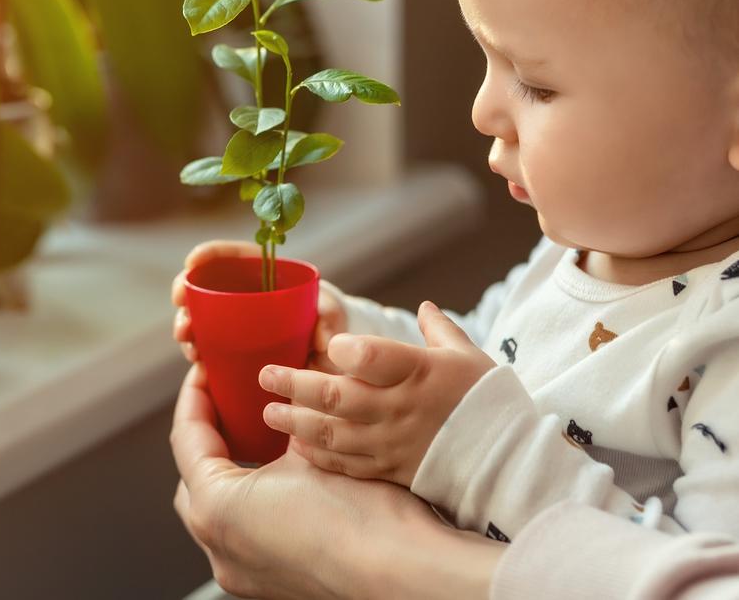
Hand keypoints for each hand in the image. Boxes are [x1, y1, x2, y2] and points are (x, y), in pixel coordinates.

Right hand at [170, 239, 347, 371]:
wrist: (331, 351)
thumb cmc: (330, 321)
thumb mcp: (332, 313)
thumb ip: (330, 318)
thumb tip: (323, 338)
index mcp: (265, 273)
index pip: (232, 256)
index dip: (209, 254)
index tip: (191, 261)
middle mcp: (245, 294)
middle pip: (207, 284)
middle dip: (186, 291)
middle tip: (180, 303)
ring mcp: (236, 320)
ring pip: (201, 315)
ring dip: (186, 323)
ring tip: (186, 338)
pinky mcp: (232, 346)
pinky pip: (207, 343)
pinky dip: (197, 349)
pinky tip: (196, 359)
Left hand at [170, 360, 504, 599]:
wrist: (402, 570)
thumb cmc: (361, 514)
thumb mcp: (312, 446)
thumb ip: (281, 423)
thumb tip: (281, 399)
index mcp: (216, 509)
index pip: (187, 437)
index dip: (195, 396)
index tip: (205, 371)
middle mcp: (219, 548)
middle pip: (195, 475)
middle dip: (206, 435)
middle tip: (224, 399)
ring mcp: (241, 571)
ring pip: (217, 506)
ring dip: (229, 470)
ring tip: (252, 433)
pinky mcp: (267, 582)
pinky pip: (243, 529)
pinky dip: (251, 499)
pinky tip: (278, 476)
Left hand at [258, 300, 497, 487]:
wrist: (512, 462)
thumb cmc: (488, 401)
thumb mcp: (467, 356)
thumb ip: (438, 330)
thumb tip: (424, 307)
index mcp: (419, 371)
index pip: (371, 356)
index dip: (344, 350)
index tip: (328, 344)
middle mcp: (400, 407)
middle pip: (336, 396)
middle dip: (294, 385)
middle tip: (265, 376)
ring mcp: (392, 442)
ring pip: (333, 433)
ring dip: (295, 422)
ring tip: (268, 412)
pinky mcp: (391, 470)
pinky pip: (346, 464)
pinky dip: (318, 455)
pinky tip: (296, 445)